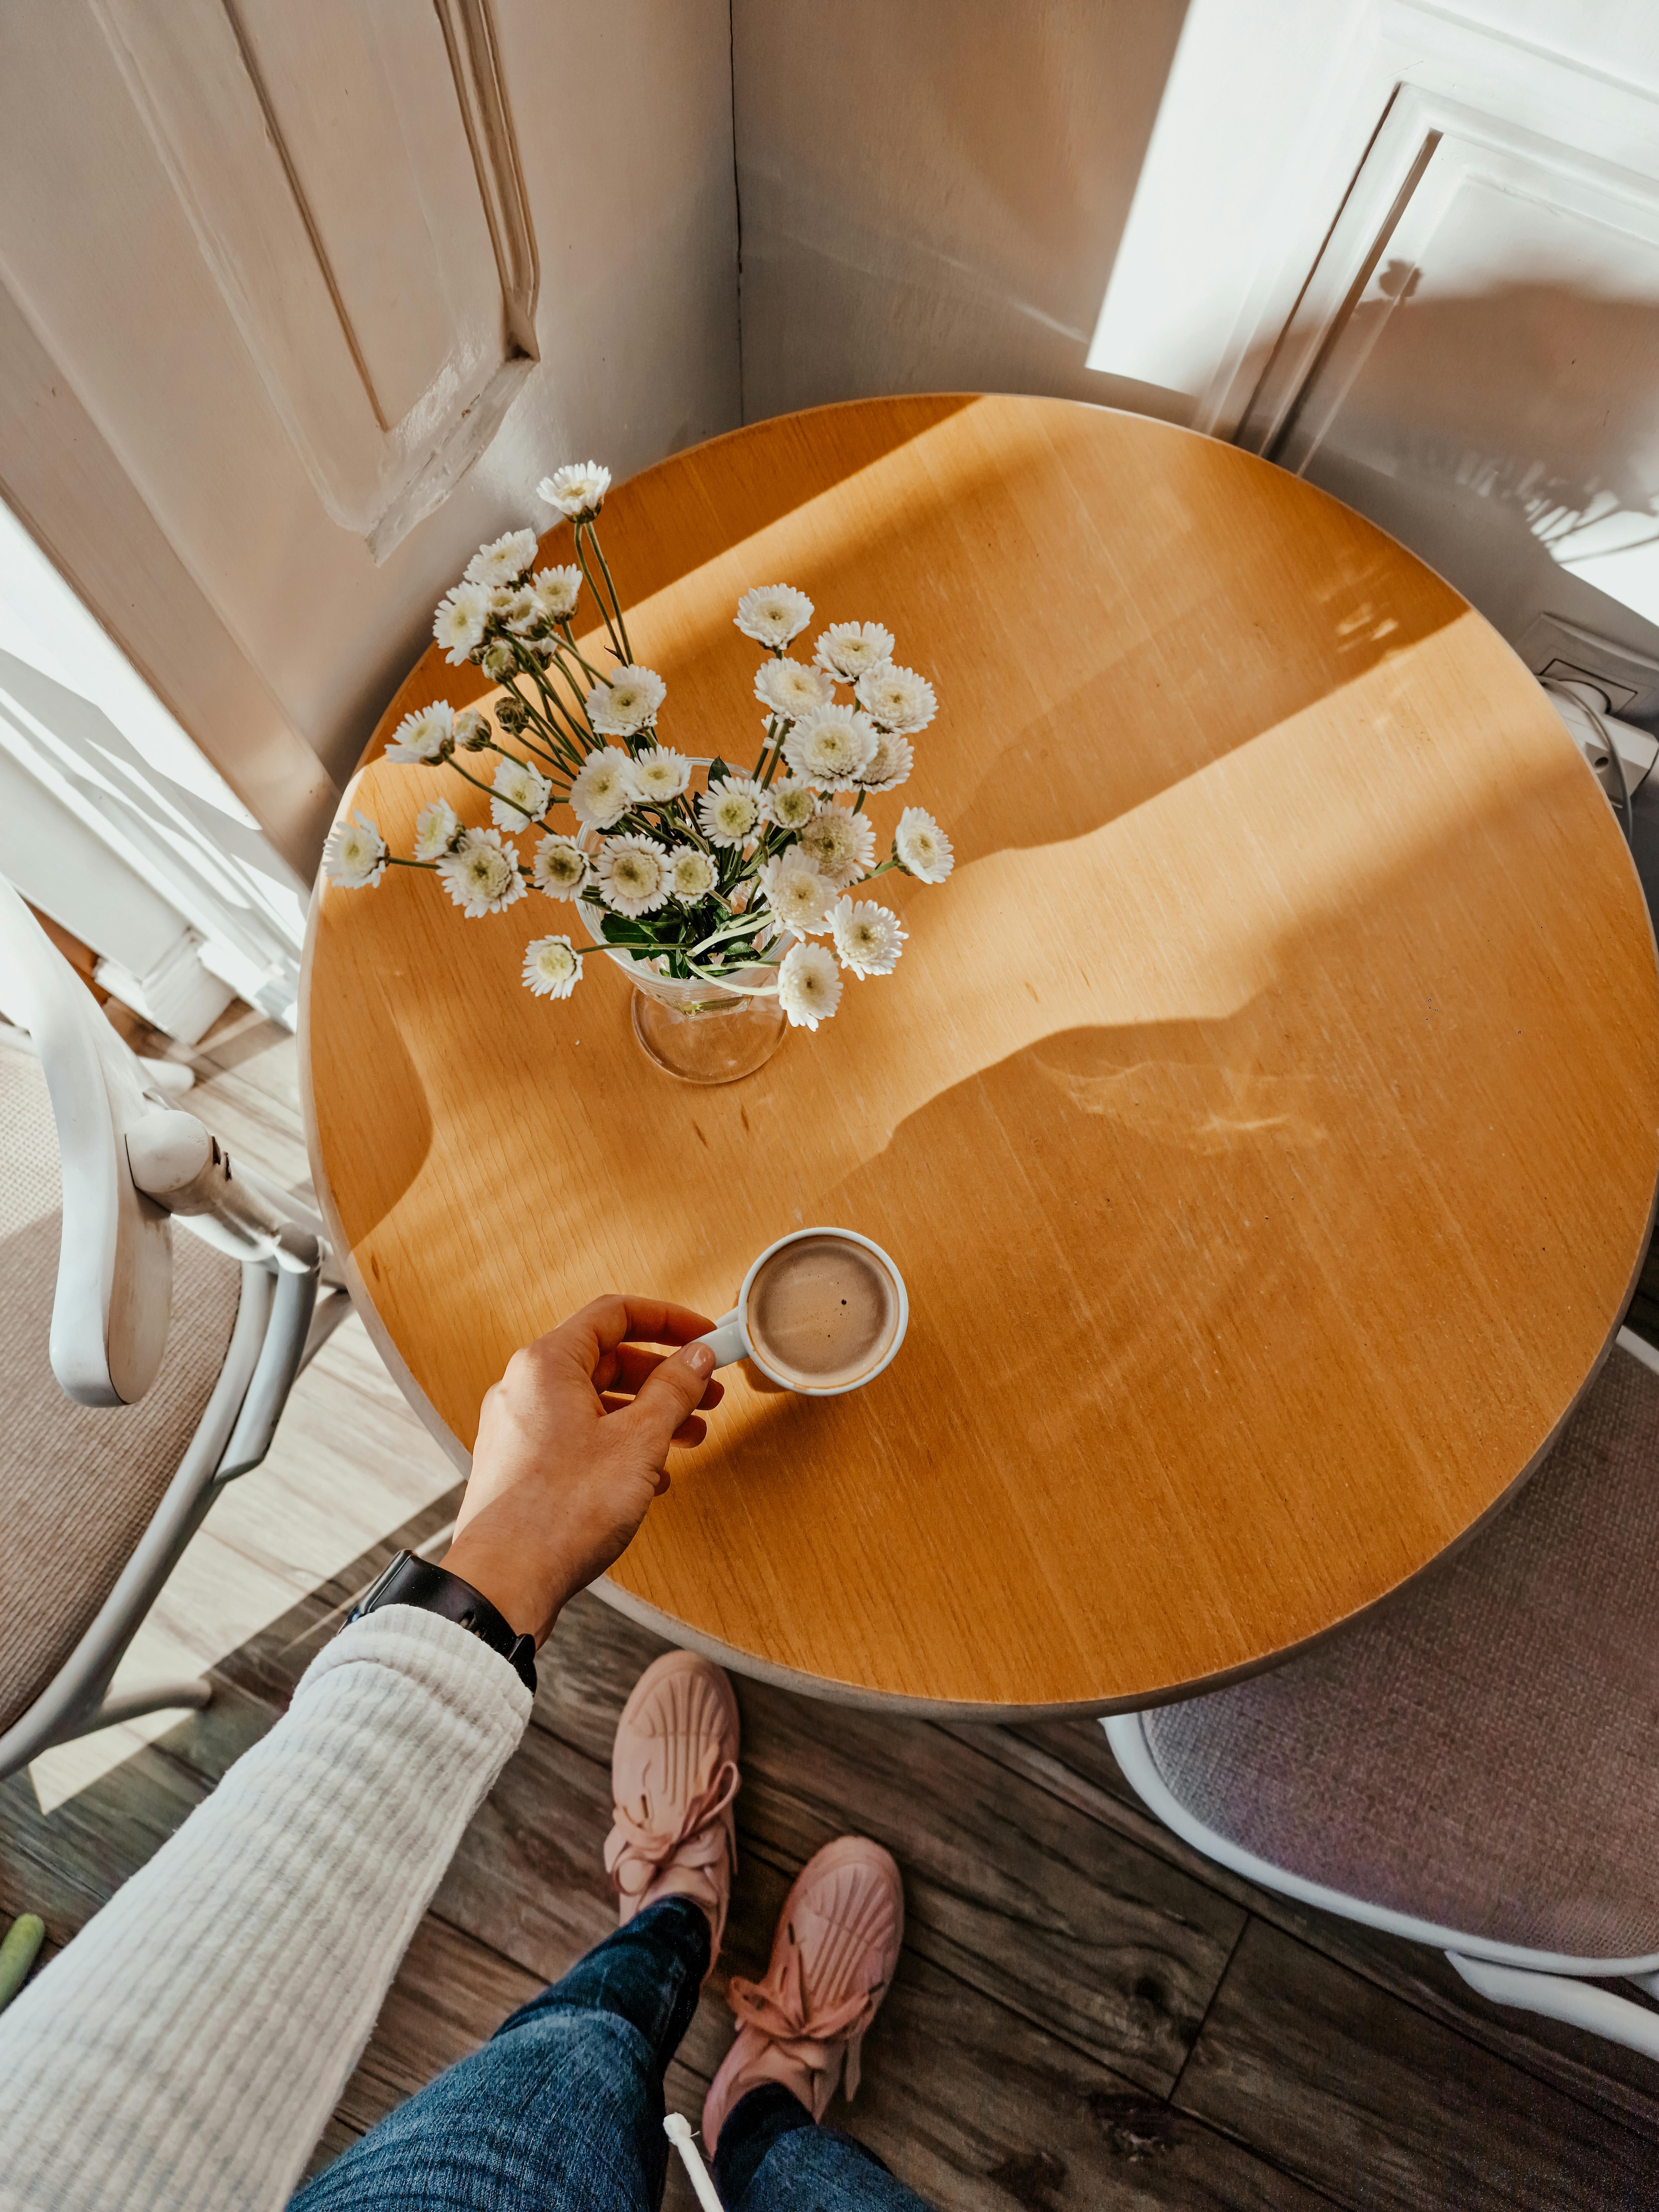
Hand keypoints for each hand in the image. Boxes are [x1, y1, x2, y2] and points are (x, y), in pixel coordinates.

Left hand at [443, 1296, 722, 1645]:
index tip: (705, 1336)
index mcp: (546, 1365)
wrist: (504, 1584)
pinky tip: (650, 1478)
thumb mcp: (638, 1442)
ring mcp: (518, 1429)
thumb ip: (673, 1391)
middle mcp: (524, 1389)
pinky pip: (577, 1439)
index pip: (615, 1314)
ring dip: (646, 1416)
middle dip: (664, 1377)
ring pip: (594, 1404)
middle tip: (708, 1394)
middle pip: (606, 1360)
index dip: (668, 1320)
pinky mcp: (519, 1466)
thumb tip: (697, 1356)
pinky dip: (617, 1447)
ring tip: (689, 1437)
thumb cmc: (563, 1511)